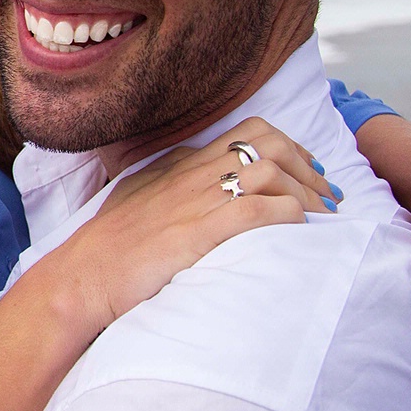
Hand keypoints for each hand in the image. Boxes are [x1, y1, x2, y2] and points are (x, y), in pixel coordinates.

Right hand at [38, 117, 339, 336]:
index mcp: (180, 163)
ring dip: (308, 191)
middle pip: (268, 140)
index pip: (246, 134)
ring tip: (326, 215)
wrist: (83, 276)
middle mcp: (193, 172)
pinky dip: (291, 214)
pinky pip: (262, 209)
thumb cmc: (107, 249)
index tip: (306, 172)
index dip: (288, 149)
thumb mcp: (138, 201)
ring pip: (272, 170)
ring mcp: (198, 199)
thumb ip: (169, 188)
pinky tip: (302, 228)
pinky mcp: (202, 230)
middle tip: (328, 192)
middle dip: (308, 164)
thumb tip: (194, 189)